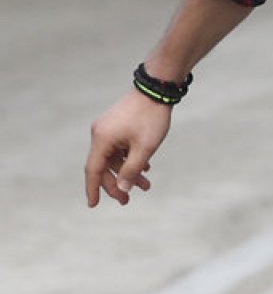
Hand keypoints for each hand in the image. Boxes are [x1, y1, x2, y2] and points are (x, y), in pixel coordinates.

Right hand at [86, 91, 168, 205]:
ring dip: (128, 171)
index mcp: (101, 139)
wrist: (157, 88)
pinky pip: (120, 147)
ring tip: (146, 186)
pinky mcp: (117, 123)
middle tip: (128, 200)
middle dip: (116, 184)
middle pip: (104, 166)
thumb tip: (121, 188)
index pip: (93, 170)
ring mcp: (108, 127)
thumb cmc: (152, 118)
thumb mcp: (145, 148)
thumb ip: (132, 170)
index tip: (93, 205)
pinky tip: (145, 168)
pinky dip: (130, 158)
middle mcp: (100, 133)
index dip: (93, 189)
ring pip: (115, 157)